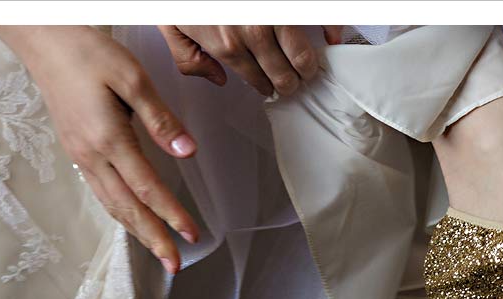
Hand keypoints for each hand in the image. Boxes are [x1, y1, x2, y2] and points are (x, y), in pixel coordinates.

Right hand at [0, 25, 199, 274]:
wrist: (45, 41)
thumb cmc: (88, 52)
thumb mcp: (133, 78)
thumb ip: (161, 119)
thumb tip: (187, 152)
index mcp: (108, 138)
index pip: (147, 188)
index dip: (172, 215)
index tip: (193, 235)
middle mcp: (91, 154)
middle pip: (127, 208)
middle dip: (154, 239)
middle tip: (175, 264)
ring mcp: (81, 155)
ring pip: (112, 205)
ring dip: (137, 231)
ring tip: (159, 251)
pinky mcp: (77, 150)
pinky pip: (101, 192)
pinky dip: (120, 213)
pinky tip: (132, 220)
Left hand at [157, 25, 344, 95]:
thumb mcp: (172, 27)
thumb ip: (189, 61)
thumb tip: (217, 79)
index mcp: (226, 45)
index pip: (258, 81)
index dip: (266, 87)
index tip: (269, 86)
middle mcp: (252, 33)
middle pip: (284, 76)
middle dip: (289, 84)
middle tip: (290, 82)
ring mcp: (273, 16)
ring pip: (303, 57)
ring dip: (307, 68)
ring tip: (306, 69)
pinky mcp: (288, 3)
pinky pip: (319, 20)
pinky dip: (330, 31)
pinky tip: (328, 38)